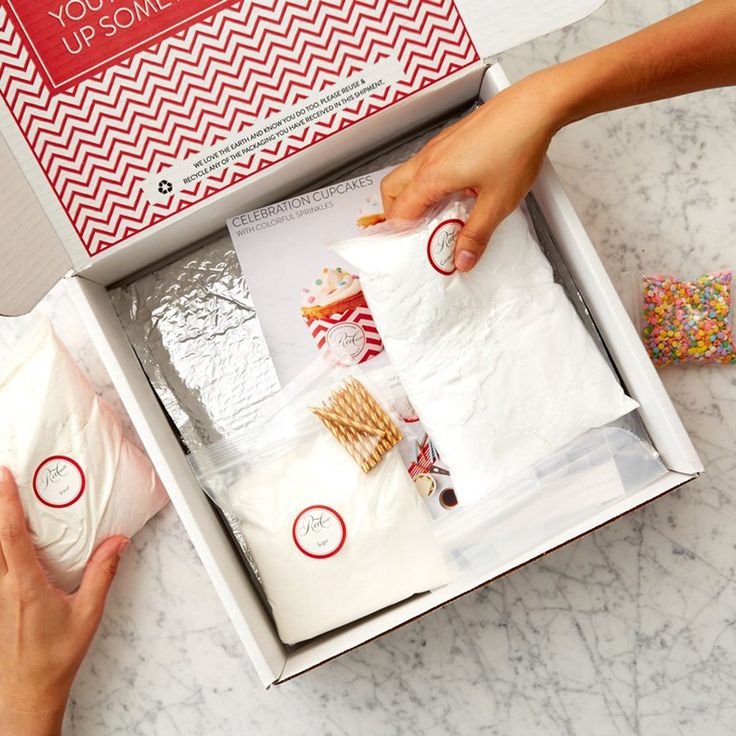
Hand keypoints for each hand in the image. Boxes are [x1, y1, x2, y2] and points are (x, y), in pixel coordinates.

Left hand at [0, 466, 128, 735]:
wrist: (27, 691)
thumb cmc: (53, 658)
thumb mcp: (87, 614)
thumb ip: (101, 573)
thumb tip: (115, 542)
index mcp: (25, 586)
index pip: (10, 535)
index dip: (5, 503)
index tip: (4, 476)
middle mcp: (4, 587)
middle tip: (0, 477)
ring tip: (4, 501)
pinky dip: (0, 546)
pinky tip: (11, 543)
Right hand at [381, 72, 562, 271]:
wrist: (535, 106)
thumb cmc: (516, 146)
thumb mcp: (497, 202)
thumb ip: (476, 234)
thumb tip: (462, 259)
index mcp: (432, 176)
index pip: (399, 212)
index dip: (401, 235)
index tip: (411, 251)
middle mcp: (429, 158)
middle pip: (392, 190)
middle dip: (397, 215)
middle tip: (415, 234)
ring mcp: (439, 145)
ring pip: (408, 175)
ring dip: (414, 197)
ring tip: (437, 216)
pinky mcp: (452, 139)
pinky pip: (427, 164)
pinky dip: (429, 183)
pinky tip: (455, 192)